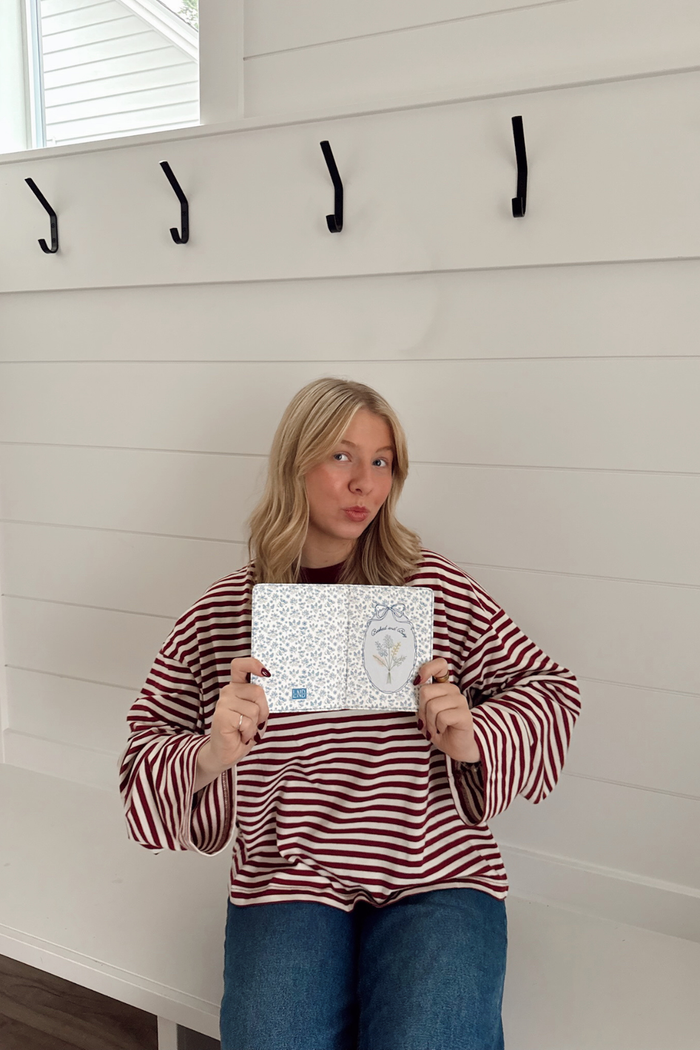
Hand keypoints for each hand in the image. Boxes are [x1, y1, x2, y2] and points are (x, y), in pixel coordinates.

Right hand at [195, 658, 270, 789]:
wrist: (226, 753)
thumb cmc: (243, 731)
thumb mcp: (256, 713)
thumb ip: (260, 700)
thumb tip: (271, 687)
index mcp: (237, 687)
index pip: (240, 666)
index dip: (253, 664)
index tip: (265, 672)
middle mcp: (228, 691)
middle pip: (258, 691)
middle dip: (263, 710)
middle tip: (253, 721)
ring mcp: (223, 703)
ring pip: (255, 709)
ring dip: (255, 724)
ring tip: (245, 730)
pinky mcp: (222, 716)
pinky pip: (248, 721)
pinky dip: (249, 732)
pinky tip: (240, 735)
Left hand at [414, 658, 479, 763]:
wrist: (455, 747)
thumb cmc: (439, 728)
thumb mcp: (425, 712)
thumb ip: (421, 700)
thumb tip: (413, 688)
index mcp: (443, 686)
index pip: (439, 665)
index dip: (427, 669)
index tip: (417, 681)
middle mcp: (453, 690)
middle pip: (426, 691)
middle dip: (421, 711)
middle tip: (425, 722)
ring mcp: (460, 701)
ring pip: (432, 706)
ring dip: (429, 722)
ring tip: (435, 728)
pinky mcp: (465, 714)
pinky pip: (442, 717)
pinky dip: (438, 727)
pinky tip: (443, 730)